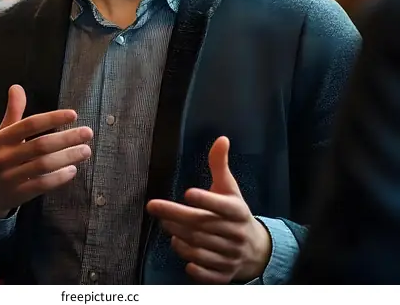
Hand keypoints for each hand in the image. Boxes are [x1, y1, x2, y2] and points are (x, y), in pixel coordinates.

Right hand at [0, 84, 92, 218]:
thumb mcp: (2, 134)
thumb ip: (13, 112)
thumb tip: (17, 87)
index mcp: (2, 139)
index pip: (30, 124)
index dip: (52, 118)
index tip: (73, 114)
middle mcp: (5, 157)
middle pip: (40, 145)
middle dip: (66, 138)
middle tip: (88, 133)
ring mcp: (10, 177)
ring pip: (43, 165)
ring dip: (67, 157)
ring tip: (85, 150)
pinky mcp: (18, 194)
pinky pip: (41, 185)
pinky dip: (58, 178)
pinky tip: (72, 170)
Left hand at [146, 136, 271, 283]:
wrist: (256, 249)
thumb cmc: (235, 212)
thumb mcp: (229, 188)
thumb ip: (220, 165)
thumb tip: (221, 138)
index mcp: (237, 211)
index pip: (221, 206)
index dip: (206, 199)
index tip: (188, 193)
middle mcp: (235, 234)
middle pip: (202, 226)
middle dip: (176, 217)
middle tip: (156, 208)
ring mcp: (230, 256)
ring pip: (200, 248)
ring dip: (180, 239)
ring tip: (166, 226)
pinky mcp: (224, 274)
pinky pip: (207, 273)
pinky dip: (194, 266)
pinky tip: (183, 254)